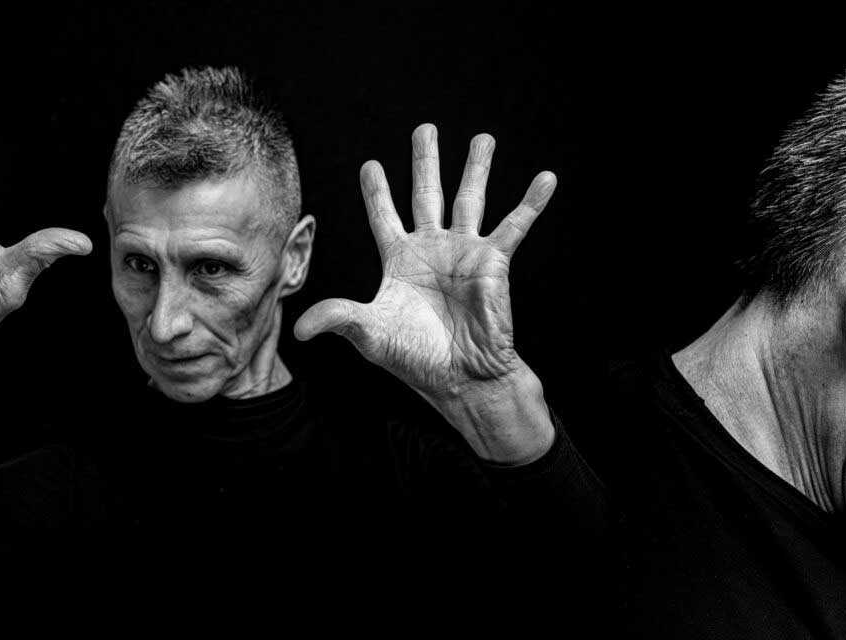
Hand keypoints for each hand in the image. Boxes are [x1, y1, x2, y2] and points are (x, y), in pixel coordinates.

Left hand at [295, 124, 557, 462]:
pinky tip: (546, 178)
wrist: (461, 377)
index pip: (384, 217)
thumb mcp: (370, 334)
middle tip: (425, 128)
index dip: (377, 192)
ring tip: (484, 137)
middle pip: (426, 194)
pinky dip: (531, 202)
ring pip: (469, 199)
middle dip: (425, 161)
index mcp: (400, 261)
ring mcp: (464, 252)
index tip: (371, 165)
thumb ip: (338, 319)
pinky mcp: (493, 262)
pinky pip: (515, 225)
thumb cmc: (416, 358)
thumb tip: (298, 328)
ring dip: (477, 167)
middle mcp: (432, 250)